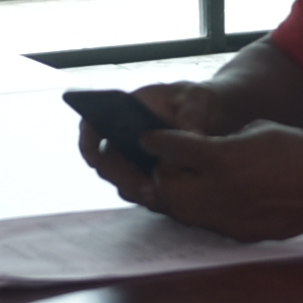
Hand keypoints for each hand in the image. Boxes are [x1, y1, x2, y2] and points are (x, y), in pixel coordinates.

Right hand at [75, 78, 242, 201]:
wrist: (215, 115)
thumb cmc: (199, 101)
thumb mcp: (198, 102)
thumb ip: (192, 118)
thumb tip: (190, 137)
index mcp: (125, 112)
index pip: (92, 126)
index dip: (87, 142)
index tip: (94, 157)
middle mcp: (125, 139)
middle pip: (107, 163)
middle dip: (121, 177)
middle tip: (143, 187)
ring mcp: (137, 161)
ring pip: (124, 182)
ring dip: (136, 191)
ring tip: (157, 197)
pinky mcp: (153, 177)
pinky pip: (144, 192)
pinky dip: (153, 198)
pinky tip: (168, 201)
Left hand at [94, 116, 302, 241]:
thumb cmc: (298, 154)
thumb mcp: (259, 130)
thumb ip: (226, 139)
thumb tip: (206, 148)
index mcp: (221, 158)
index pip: (171, 149)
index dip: (156, 141)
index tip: (149, 138)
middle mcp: (216, 190)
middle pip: (165, 186)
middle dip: (163, 174)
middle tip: (171, 165)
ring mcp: (224, 216)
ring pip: (179, 210)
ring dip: (177, 196)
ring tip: (188, 184)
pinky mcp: (235, 233)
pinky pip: (204, 223)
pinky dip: (200, 211)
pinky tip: (212, 199)